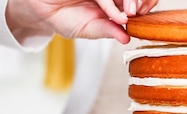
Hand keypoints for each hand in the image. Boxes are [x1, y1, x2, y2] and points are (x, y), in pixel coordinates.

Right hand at [5, 0, 158, 43]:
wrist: (42, 12)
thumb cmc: (67, 19)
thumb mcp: (90, 30)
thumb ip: (108, 31)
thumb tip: (127, 38)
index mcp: (115, 2)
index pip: (136, 2)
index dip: (143, 7)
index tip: (144, 19)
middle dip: (139, 2)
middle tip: (136, 15)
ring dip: (129, 1)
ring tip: (129, 16)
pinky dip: (111, 3)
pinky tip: (117, 15)